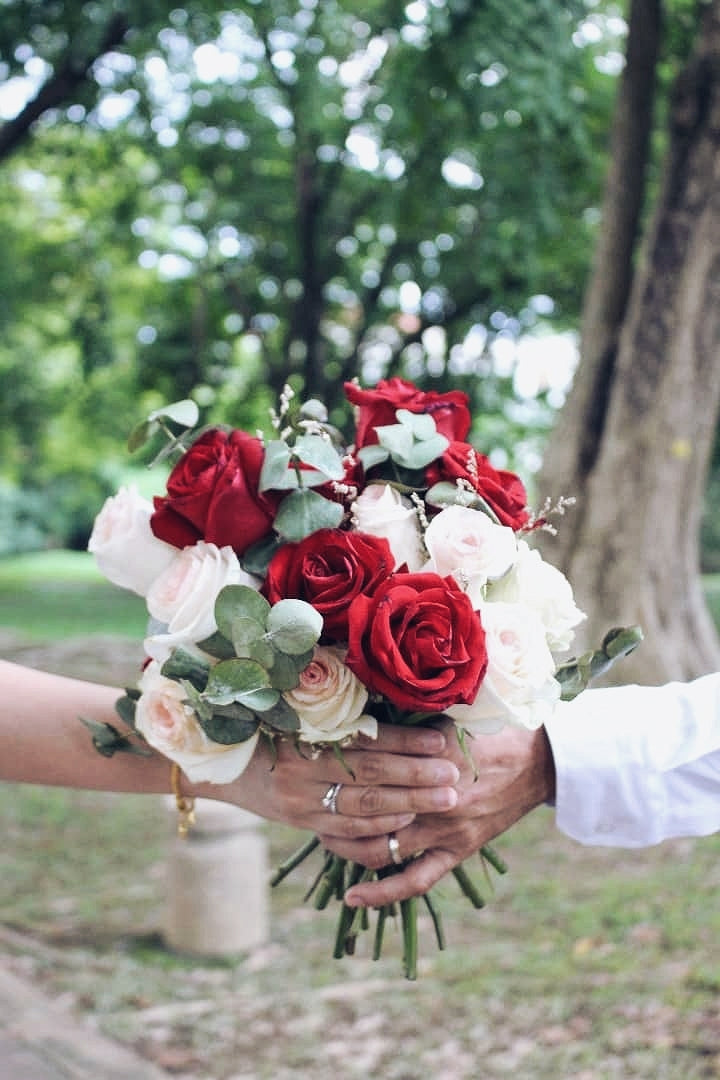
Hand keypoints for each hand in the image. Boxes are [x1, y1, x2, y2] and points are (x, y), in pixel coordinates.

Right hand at [212, 723, 459, 839]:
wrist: (226, 764)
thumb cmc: (273, 724)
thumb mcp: (298, 707)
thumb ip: (340, 704)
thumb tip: (391, 686)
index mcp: (304, 731)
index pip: (366, 739)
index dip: (405, 740)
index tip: (440, 740)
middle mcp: (302, 769)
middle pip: (370, 775)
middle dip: (417, 776)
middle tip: (454, 775)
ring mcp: (302, 801)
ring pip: (364, 808)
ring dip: (409, 804)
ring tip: (446, 799)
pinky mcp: (304, 824)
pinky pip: (347, 833)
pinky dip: (380, 831)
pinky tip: (409, 825)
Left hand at [319, 722, 554, 905]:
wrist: (537, 762)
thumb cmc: (491, 731)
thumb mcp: (452, 715)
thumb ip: (410, 720)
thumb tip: (363, 705)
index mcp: (432, 757)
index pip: (373, 766)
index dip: (340, 767)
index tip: (313, 762)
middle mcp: (435, 796)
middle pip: (371, 809)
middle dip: (335, 808)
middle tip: (308, 803)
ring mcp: (446, 829)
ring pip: (384, 846)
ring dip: (349, 847)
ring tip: (323, 840)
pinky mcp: (457, 851)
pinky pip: (416, 880)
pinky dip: (383, 893)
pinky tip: (354, 897)